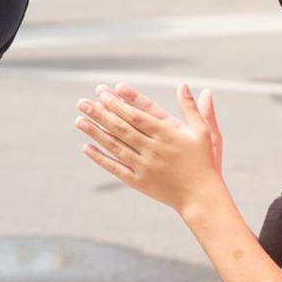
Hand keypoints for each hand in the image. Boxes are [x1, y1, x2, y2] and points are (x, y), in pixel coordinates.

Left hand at [76, 82, 225, 215]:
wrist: (202, 197)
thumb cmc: (203, 161)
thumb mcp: (203, 132)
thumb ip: (192, 108)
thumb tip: (183, 84)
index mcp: (167, 136)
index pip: (136, 116)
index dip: (118, 105)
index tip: (101, 94)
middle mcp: (153, 150)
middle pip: (122, 129)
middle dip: (100, 114)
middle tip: (81, 102)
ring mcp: (145, 167)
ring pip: (116, 147)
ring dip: (95, 133)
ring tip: (79, 120)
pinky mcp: (139, 182)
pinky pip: (116, 168)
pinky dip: (100, 158)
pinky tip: (86, 147)